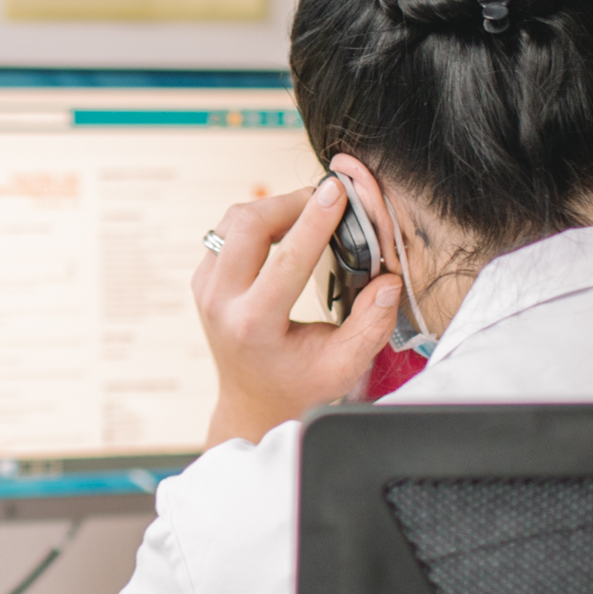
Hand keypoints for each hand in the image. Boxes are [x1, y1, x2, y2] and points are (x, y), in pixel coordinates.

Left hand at [192, 169, 404, 447]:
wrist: (253, 402)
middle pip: (248, 225)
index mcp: (254, 326)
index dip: (315, 220)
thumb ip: (371, 325)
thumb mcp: (343, 367)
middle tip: (326, 200)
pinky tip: (285, 228)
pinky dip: (259, 220)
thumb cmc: (297, 385)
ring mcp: (206, 288)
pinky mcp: (204, 278)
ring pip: (234, 220)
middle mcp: (221, 303)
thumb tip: (388, 281)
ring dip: (274, 207)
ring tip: (309, 213)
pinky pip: (227, 230)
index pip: (286, 259)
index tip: (336, 191)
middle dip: (291, 202)